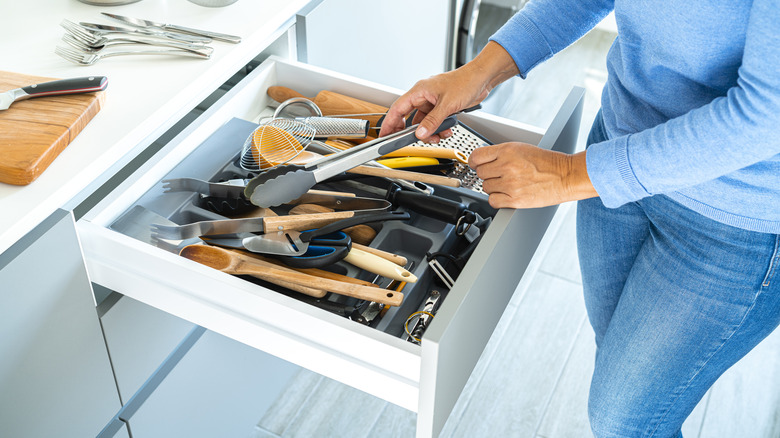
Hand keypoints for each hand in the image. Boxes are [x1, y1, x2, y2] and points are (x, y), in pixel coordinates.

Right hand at [379, 42, 519, 141]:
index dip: (389, 123)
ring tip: (439, 135)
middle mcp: (423, 96)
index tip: (384, 135)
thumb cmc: (465, 81)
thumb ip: (432, 121)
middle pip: (409, 118)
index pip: (397, 109)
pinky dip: (439, 128)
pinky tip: (447, 130)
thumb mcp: (447, 105)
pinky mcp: (441, 107)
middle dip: (413, 131)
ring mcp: (432, 102)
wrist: (482, 78)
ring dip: (430, 132)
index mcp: (419, 91)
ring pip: (423, 122)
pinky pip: (434, 121)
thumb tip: (420, 133)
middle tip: (413, 141)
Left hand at [469, 143, 597, 208]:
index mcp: (507, 150)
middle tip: (500, 174)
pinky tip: (507, 194)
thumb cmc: (548, 163)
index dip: (474, 162)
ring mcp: (510, 184)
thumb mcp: (522, 148)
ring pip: (486, 187)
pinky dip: (498, 199)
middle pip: (480, 173)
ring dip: (494, 187)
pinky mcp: (515, 200)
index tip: (476, 164)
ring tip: (509, 184)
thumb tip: (482, 160)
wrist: (566, 176)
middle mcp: (507, 166)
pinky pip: (493, 201)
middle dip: (488, 174)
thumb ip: (501, 153)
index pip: (476, 157)